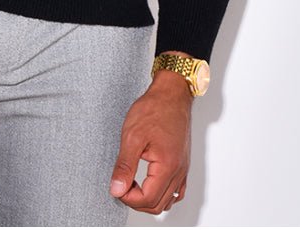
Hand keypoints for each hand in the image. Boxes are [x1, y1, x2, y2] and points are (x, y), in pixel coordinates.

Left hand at [109, 68, 192, 213]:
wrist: (171, 94)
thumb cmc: (154, 109)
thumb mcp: (132, 136)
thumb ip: (124, 165)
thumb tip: (116, 189)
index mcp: (167, 166)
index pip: (148, 199)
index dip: (128, 197)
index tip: (117, 186)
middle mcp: (179, 171)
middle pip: (158, 204)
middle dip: (136, 200)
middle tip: (121, 185)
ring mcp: (183, 169)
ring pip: (168, 200)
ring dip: (149, 199)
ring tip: (132, 183)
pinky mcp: (182, 163)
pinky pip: (177, 190)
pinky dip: (162, 193)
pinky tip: (149, 183)